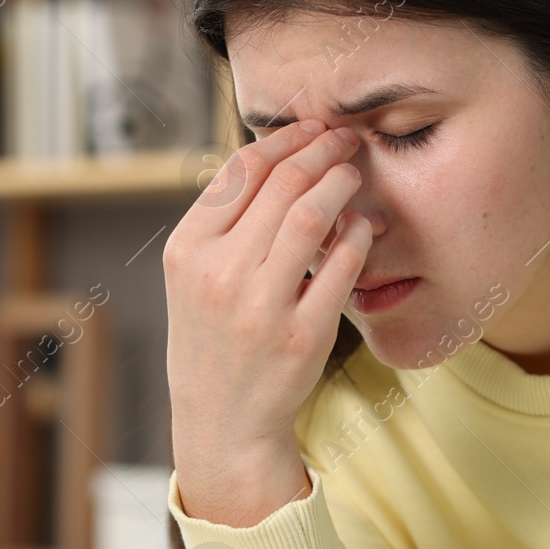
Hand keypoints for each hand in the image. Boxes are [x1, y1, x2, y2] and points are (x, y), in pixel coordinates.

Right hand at [164, 120, 371, 524]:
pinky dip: (356, 235)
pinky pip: (341, 266)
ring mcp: (261, 307)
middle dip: (321, 151)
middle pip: (281, 185)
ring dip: (340, 183)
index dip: (285, 141)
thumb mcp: (195, 275)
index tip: (311, 128)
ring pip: (311, 217)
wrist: (223, 420)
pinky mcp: (302, 335)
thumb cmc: (213, 337)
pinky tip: (361, 225)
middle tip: (345, 140)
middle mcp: (219, 275)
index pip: (241, 171)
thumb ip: (224, 221)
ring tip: (353, 174)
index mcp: (188, 251)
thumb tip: (275, 157)